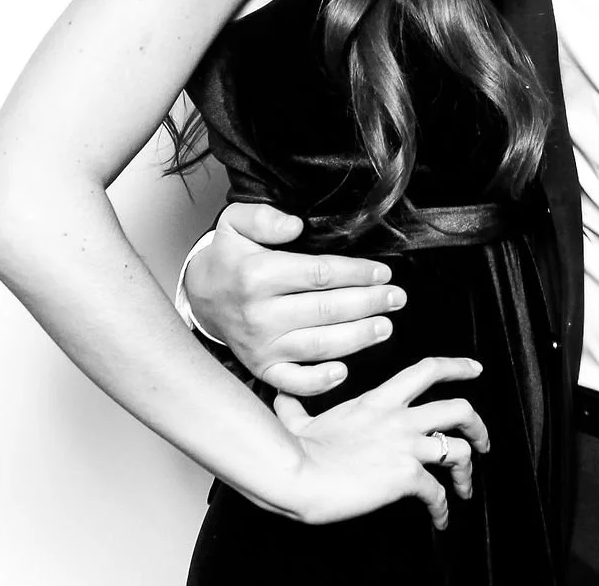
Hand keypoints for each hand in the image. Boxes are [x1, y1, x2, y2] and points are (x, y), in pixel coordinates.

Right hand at [187, 202, 406, 396]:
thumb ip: (264, 217)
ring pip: (318, 345)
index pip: (319, 274)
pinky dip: (319, 382)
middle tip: (396, 299)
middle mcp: (260, 314)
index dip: (356, 274)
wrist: (202, 296)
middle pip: (326, 310)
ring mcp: (261, 345)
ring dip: (357, 338)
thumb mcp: (235, 222)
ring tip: (386, 327)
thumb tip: (295, 226)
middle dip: (368, 304)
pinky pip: (293, 382)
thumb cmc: (229, 258)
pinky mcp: (262, 368)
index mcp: (258, 275)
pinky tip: (343, 371)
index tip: (383, 273)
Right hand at [274, 356, 489, 528]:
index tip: (475, 369)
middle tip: (483, 440)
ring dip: (468, 471)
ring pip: (460, 450)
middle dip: (479, 426)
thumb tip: (283, 397)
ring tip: (466, 487)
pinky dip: (444, 508)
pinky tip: (440, 518)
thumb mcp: (298, 418)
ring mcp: (406, 446)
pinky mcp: (406, 476)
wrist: (298, 476)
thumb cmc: (295, 450)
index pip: (427, 370)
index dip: (457, 366)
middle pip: (460, 408)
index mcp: (378, 400)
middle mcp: (399, 418)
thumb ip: (296, 406)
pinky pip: (438, 493)